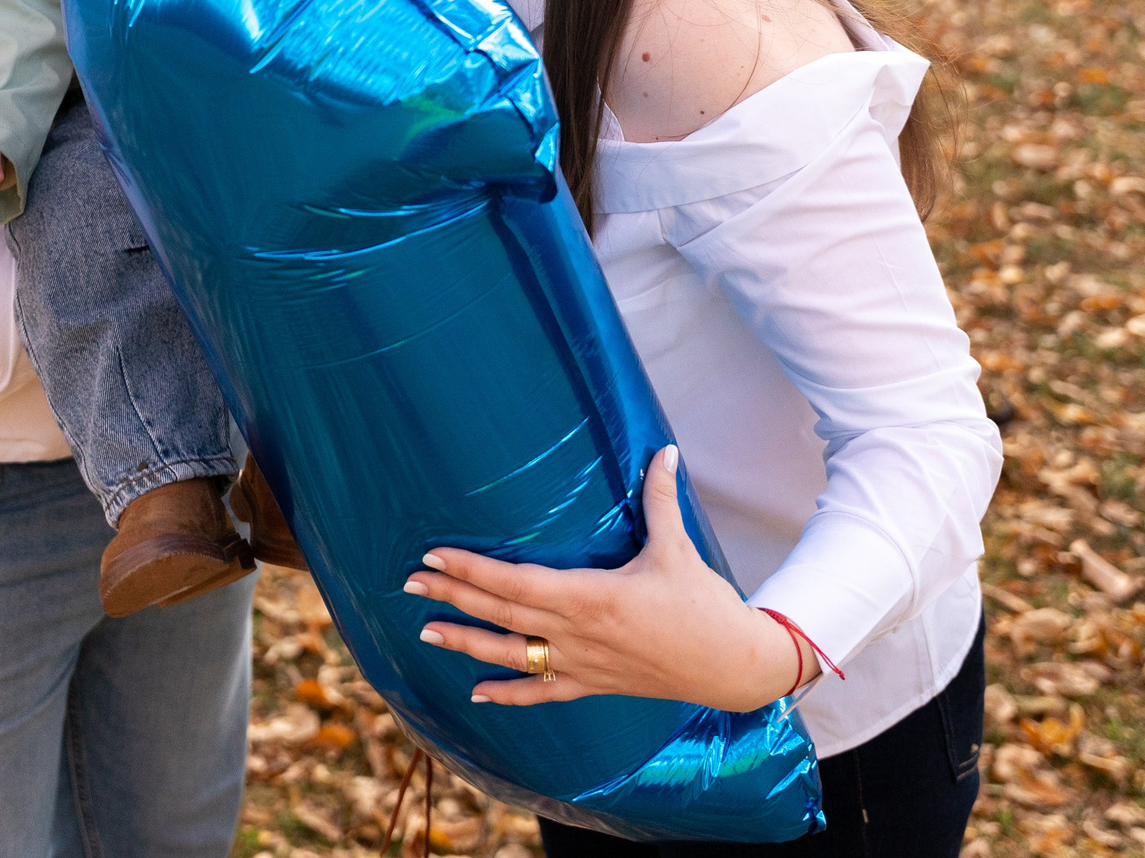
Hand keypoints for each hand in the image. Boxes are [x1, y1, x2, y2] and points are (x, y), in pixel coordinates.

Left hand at [405, 446, 810, 711]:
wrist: (733, 667)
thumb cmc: (704, 605)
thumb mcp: (679, 548)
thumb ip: (661, 498)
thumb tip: (663, 450)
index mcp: (592, 595)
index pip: (516, 580)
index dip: (472, 567)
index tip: (436, 553)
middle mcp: (577, 633)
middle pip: (501, 612)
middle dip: (453, 595)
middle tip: (411, 580)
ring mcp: (582, 663)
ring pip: (511, 654)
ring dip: (465, 643)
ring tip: (425, 631)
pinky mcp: (594, 684)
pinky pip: (543, 693)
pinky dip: (509, 695)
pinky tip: (475, 695)